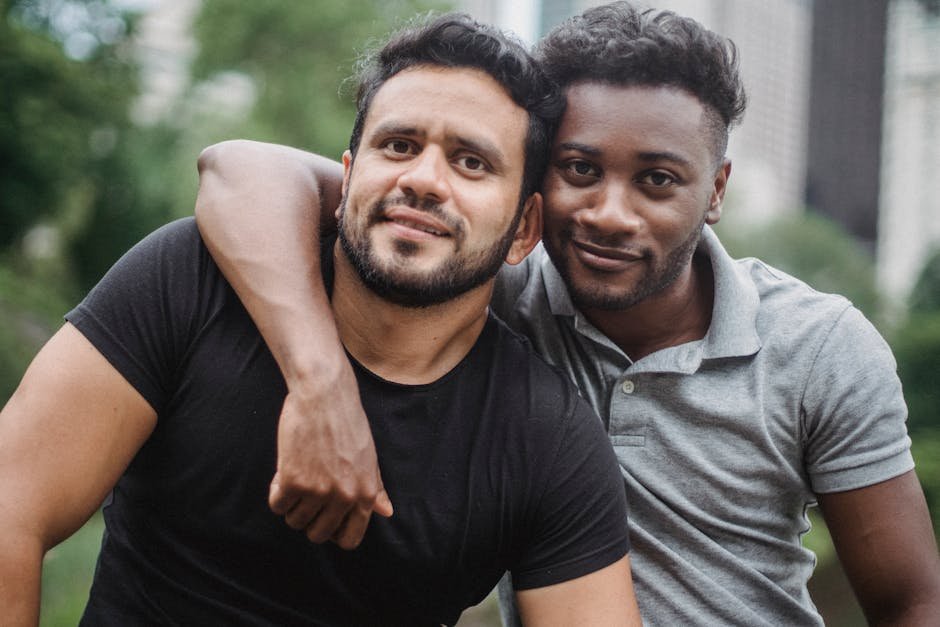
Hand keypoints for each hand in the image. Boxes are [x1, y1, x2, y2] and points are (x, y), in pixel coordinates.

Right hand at [271, 361, 391, 548]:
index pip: (349, 539)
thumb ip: (375, 488)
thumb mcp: (368, 456)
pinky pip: (277, 505)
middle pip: (318, 535)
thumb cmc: (347, 421)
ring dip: (292, 504)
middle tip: (307, 494)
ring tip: (297, 476)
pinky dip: (277, 492)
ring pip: (295, 521)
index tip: (324, 518)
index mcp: (365, 494)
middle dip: (309, 519)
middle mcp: (344, 497)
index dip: (334, 533)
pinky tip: (284, 471)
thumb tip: (386, 511)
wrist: (323, 395)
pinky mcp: (292, 482)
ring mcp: (318, 492)